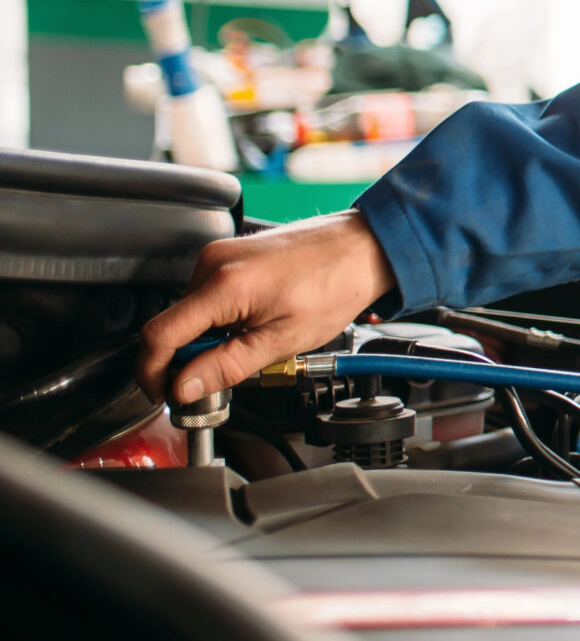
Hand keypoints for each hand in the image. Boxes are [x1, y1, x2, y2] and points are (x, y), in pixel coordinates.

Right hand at [137, 212, 396, 403]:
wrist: (363, 247)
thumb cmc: (336, 285)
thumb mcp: (282, 340)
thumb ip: (227, 366)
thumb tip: (184, 387)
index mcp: (223, 284)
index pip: (159, 335)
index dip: (153, 373)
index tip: (165, 393)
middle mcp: (212, 263)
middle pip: (175, 326)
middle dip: (193, 358)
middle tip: (229, 374)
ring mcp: (219, 254)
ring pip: (192, 314)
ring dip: (212, 338)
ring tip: (255, 341)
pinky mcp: (229, 254)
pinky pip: (208, 297)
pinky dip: (222, 319)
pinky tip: (255, 322)